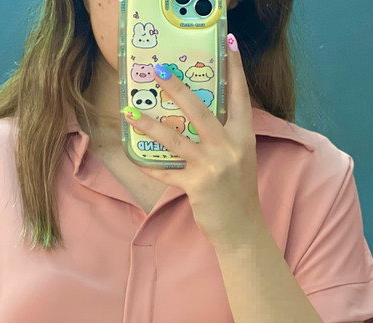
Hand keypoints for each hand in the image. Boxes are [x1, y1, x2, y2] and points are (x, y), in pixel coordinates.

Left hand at [124, 33, 263, 246]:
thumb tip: (200, 119)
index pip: (240, 97)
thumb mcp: (240, 159)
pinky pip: (165, 172)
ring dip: (149, 125)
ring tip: (129, 112)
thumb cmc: (238, 192)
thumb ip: (224, 138)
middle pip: (199, 110)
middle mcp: (228, 147)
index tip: (228, 45)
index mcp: (243, 137)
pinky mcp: (195, 185)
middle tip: (159, 71)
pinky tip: (133, 158)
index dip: (235, 70)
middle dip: (177, 88)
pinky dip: (148, 166)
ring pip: (175, 139)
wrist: (241, 227)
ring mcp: (211, 166)